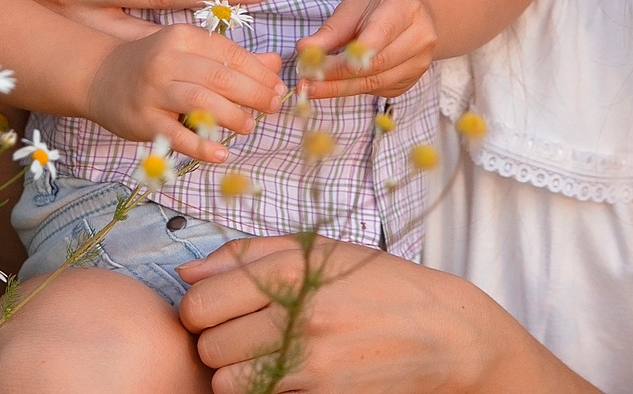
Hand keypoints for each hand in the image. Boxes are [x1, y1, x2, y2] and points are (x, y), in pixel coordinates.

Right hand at [90, 24, 287, 162]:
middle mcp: (166, 60)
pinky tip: (221, 153)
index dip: (259, 72)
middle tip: (273, 106)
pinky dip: (201, 146)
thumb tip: (275, 64)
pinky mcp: (141, 120)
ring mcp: (152, 91)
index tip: (278, 87)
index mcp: (182, 36)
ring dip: (232, 116)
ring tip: (250, 126)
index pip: (229, 53)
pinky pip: (176, 135)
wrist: (100, 76)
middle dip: (253, 93)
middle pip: (219, 77)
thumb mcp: (190, 51)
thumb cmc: (155, 63)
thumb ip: (231, 58)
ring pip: (200, 102)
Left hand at [178, 236, 513, 393]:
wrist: (445, 335)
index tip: (219, 310)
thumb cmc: (382, 286)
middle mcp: (297, 317)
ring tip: (268, 357)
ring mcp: (310, 365)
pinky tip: (292, 375)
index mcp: (292, 270)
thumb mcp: (322, 252)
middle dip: (219, 343)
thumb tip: (187, 274)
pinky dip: (267, 390)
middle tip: (248, 335)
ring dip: (238, 374)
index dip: (200, 309)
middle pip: (209, 348)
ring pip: (228, 384)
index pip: (198, 303)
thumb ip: (249, 255)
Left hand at [298, 0, 436, 100]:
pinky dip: (354, 90)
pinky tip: (334, 86)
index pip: (376, 38)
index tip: (315, 68)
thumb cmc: (379, 6)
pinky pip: (379, 91)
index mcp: (405, 9)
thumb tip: (303, 50)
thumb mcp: (353, 7)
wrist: (414, 13)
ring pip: (376, 83)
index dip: (346, 57)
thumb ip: (330, 31)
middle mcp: (419, 37)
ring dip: (340, 89)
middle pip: (375, 65)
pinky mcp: (411, 81)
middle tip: (305, 83)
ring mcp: (419, 62)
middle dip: (336, 77)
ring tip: (312, 89)